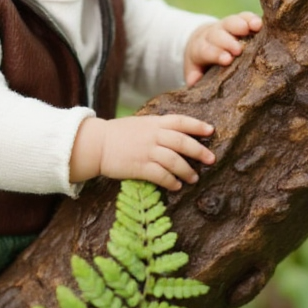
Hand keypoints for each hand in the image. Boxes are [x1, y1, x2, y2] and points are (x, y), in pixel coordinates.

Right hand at [70, 115, 215, 190]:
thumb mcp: (139, 124)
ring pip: (175, 161)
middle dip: (199, 151)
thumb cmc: (117, 134)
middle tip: (211, 159)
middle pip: (183, 142)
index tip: (211, 131)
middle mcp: (153, 136)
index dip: (197, 125)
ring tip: (194, 178)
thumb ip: (157, 127)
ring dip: (187, 171)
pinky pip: (161, 175)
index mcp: (154, 123)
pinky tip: (176, 186)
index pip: (180, 121)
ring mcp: (147, 151)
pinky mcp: (140, 167)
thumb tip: (176, 134)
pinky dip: (172, 181)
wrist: (96, 144)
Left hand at [184, 11, 262, 85]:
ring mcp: (224, 26)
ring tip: (255, 27)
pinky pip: (244, 17)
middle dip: (229, 42)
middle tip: (239, 50)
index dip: (216, 54)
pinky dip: (251, 19)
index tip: (226, 60)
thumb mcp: (193, 69)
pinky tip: (260, 22)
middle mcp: (212, 35)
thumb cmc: (202, 61)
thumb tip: (193, 83)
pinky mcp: (237, 20)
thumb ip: (193, 76)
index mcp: (200, 48)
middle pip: (219, 35)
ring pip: (231, 22)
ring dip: (242, 24)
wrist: (201, 40)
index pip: (207, 50)